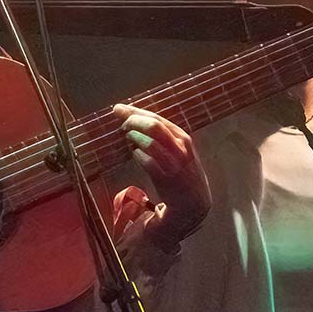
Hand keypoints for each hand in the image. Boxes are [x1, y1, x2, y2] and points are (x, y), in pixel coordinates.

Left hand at [112, 103, 210, 248]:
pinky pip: (148, 162)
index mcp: (182, 137)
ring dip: (134, 137)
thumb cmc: (181, 171)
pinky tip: (135, 154)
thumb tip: (133, 118)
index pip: (156, 117)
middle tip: (121, 124)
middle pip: (153, 126)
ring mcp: (174, 163)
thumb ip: (160, 135)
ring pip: (150, 142)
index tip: (118, 109)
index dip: (135, 111)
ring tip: (128, 138)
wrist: (194, 202)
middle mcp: (180, 147)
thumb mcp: (177, 149)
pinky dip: (138, 155)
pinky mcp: (166, 178)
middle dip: (133, 121)